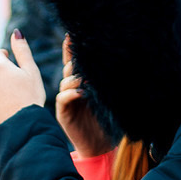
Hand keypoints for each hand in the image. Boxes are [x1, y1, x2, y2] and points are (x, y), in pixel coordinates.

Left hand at [0, 32, 46, 125]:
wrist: (24, 122)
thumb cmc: (31, 94)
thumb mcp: (31, 70)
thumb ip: (22, 50)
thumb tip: (16, 32)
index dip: (5, 57)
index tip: (12, 63)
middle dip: (3, 73)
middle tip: (18, 85)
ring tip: (14, 96)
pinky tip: (7, 104)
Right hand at [55, 36, 114, 156]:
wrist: (100, 146)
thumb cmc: (108, 121)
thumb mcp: (109, 96)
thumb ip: (106, 81)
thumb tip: (117, 59)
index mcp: (82, 83)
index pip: (75, 62)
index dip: (71, 48)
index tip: (72, 33)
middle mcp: (72, 89)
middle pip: (69, 68)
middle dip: (75, 62)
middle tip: (85, 59)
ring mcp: (66, 100)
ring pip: (66, 81)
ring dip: (75, 77)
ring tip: (86, 78)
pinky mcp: (63, 112)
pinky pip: (63, 98)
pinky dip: (71, 93)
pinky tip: (81, 92)